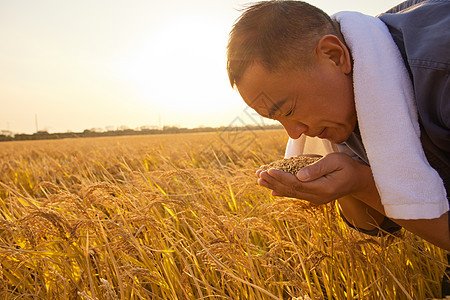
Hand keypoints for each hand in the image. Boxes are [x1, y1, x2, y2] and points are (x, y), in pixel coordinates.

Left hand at [256, 153, 372, 204]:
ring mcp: (314, 198)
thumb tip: (300, 175)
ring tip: (260, 180)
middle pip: (290, 190)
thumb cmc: (347, 167)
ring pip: (291, 193)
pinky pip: (295, 194)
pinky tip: (272, 190)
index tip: (269, 170)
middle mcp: (317, 197)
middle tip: (259, 175)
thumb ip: (317, 168)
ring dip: (274, 186)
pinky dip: (282, 190)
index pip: (297, 184)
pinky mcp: (313, 196)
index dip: (281, 177)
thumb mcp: (336, 161)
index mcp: (323, 188)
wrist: (358, 180)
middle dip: (273, 182)